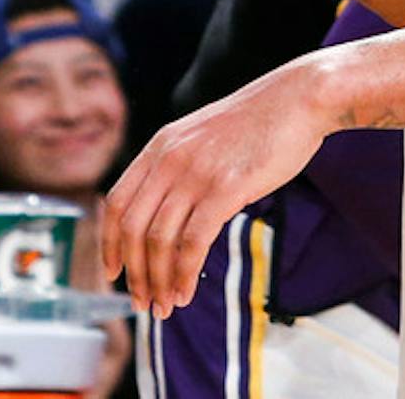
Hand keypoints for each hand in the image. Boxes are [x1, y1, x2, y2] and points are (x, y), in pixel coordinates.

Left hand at [100, 61, 332, 317]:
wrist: (296, 98)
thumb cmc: (255, 124)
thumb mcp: (200, 137)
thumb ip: (177, 167)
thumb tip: (165, 213)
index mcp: (159, 146)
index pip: (115, 202)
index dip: (108, 243)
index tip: (111, 272)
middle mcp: (169, 159)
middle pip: (132, 228)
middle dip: (133, 272)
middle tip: (141, 302)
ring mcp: (196, 173)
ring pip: (159, 240)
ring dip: (158, 280)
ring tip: (166, 305)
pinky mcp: (226, 188)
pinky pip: (193, 242)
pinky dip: (184, 273)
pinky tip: (187, 291)